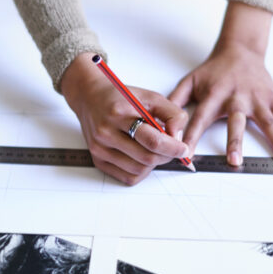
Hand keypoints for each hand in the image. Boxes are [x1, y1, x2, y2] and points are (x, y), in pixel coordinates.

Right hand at [61, 52, 189, 184]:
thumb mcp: (150, 96)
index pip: (152, 140)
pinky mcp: (97, 159)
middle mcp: (106, 132)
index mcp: (119, 113)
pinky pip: (127, 177)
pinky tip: (143, 157)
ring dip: (154, 163)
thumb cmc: (120, 96)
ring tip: (155, 149)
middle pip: (146, 158)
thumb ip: (171, 113)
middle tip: (173, 148)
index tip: (183, 148)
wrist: (89, 97)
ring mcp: (99, 148)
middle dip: (166, 156)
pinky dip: (141, 171)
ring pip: (138, 169)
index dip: (172, 147)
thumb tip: (179, 137)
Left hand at [169, 2, 272, 165]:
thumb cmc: (213, 70)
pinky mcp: (270, 98)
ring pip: (266, 122)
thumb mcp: (190, 81)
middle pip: (235, 123)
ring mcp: (255, 99)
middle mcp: (235, 98)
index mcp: (213, 96)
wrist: (239, 49)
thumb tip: (158, 123)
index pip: (199, 119)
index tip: (186, 154)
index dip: (191, 136)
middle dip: (234, 142)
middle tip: (234, 161)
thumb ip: (175, 102)